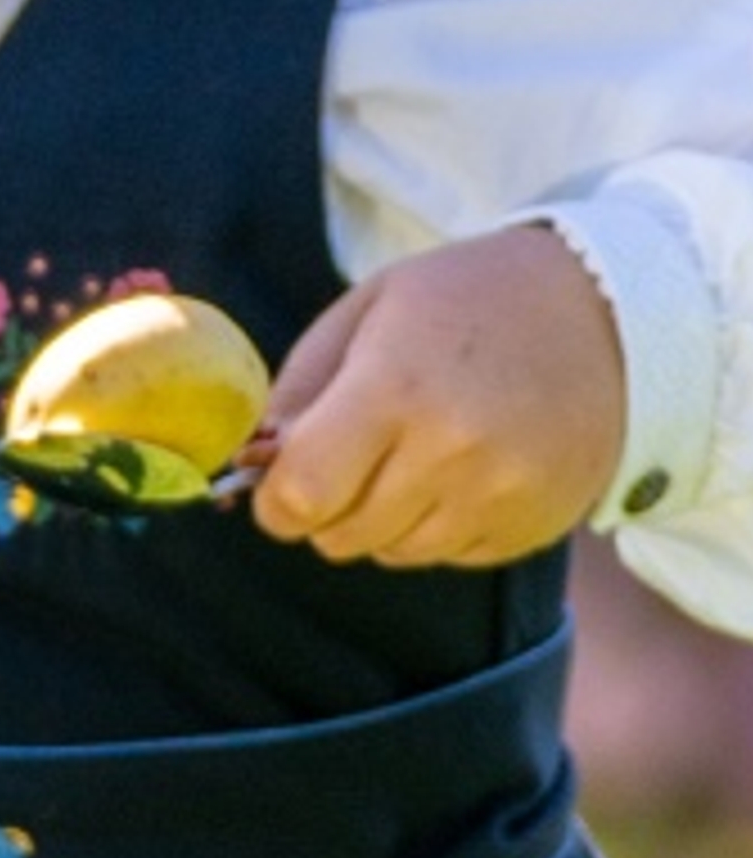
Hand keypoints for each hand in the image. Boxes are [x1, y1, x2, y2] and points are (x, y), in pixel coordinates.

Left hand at [245, 224, 626, 569]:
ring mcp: (499, 495)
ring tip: (418, 448)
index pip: (300, 496)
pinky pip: (446, 556)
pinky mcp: (531, 526)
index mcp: (395, 389)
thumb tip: (248, 463)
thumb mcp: (368, 310)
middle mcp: (451, 452)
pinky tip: (466, 465)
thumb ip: (298, 389)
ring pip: (390, 553)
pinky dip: (437, 523)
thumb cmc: (467, 301)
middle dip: (326, 506)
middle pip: (338, 536)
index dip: (274, 501)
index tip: (281, 480)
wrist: (609, 310)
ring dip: (383, 516)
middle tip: (354, 453)